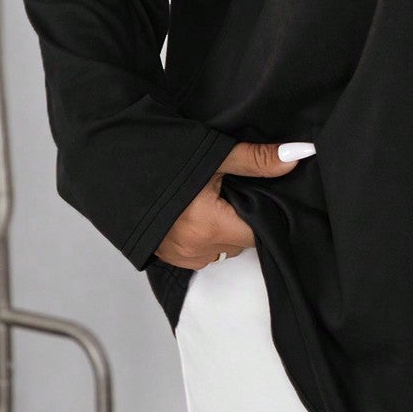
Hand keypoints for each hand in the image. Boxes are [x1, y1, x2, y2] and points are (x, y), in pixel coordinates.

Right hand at [154, 140, 313, 269]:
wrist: (116, 161)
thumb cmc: (164, 157)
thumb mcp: (215, 155)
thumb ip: (257, 160)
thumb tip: (296, 155)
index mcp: (211, 227)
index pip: (258, 234)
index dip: (263, 213)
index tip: (258, 194)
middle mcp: (196, 249)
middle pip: (240, 242)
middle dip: (242, 220)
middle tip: (234, 191)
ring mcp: (179, 256)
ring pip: (221, 249)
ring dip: (223, 230)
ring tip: (213, 199)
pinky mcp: (165, 256)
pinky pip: (200, 253)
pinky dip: (204, 236)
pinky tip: (196, 211)